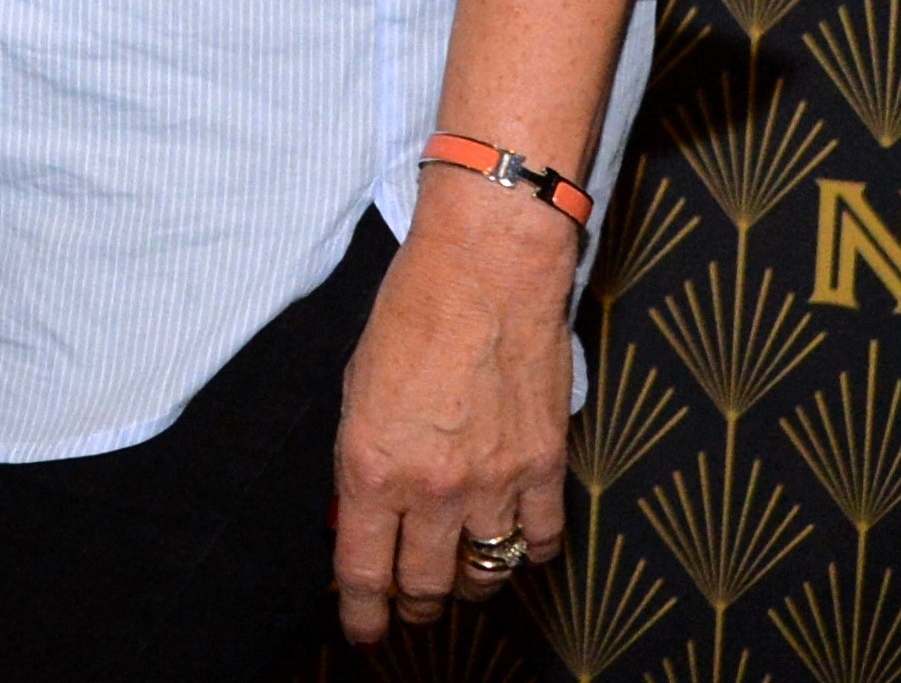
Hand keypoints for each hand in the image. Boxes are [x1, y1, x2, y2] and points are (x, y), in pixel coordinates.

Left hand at [330, 180, 576, 645]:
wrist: (485, 268)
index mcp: (370, 464)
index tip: (362, 632)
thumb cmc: (410, 311)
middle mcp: (431, 487)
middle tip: (409, 607)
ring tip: (458, 577)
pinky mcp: (544, 469)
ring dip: (468, 582)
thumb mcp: (356, 385)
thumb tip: (359, 508)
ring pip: (483, 573)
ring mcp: (493, 483)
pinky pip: (539, 542)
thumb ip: (361, 455)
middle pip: (424, 585)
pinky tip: (513, 540)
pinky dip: (525, 551)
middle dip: (413, 604)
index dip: (361, 613)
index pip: (362, 570)